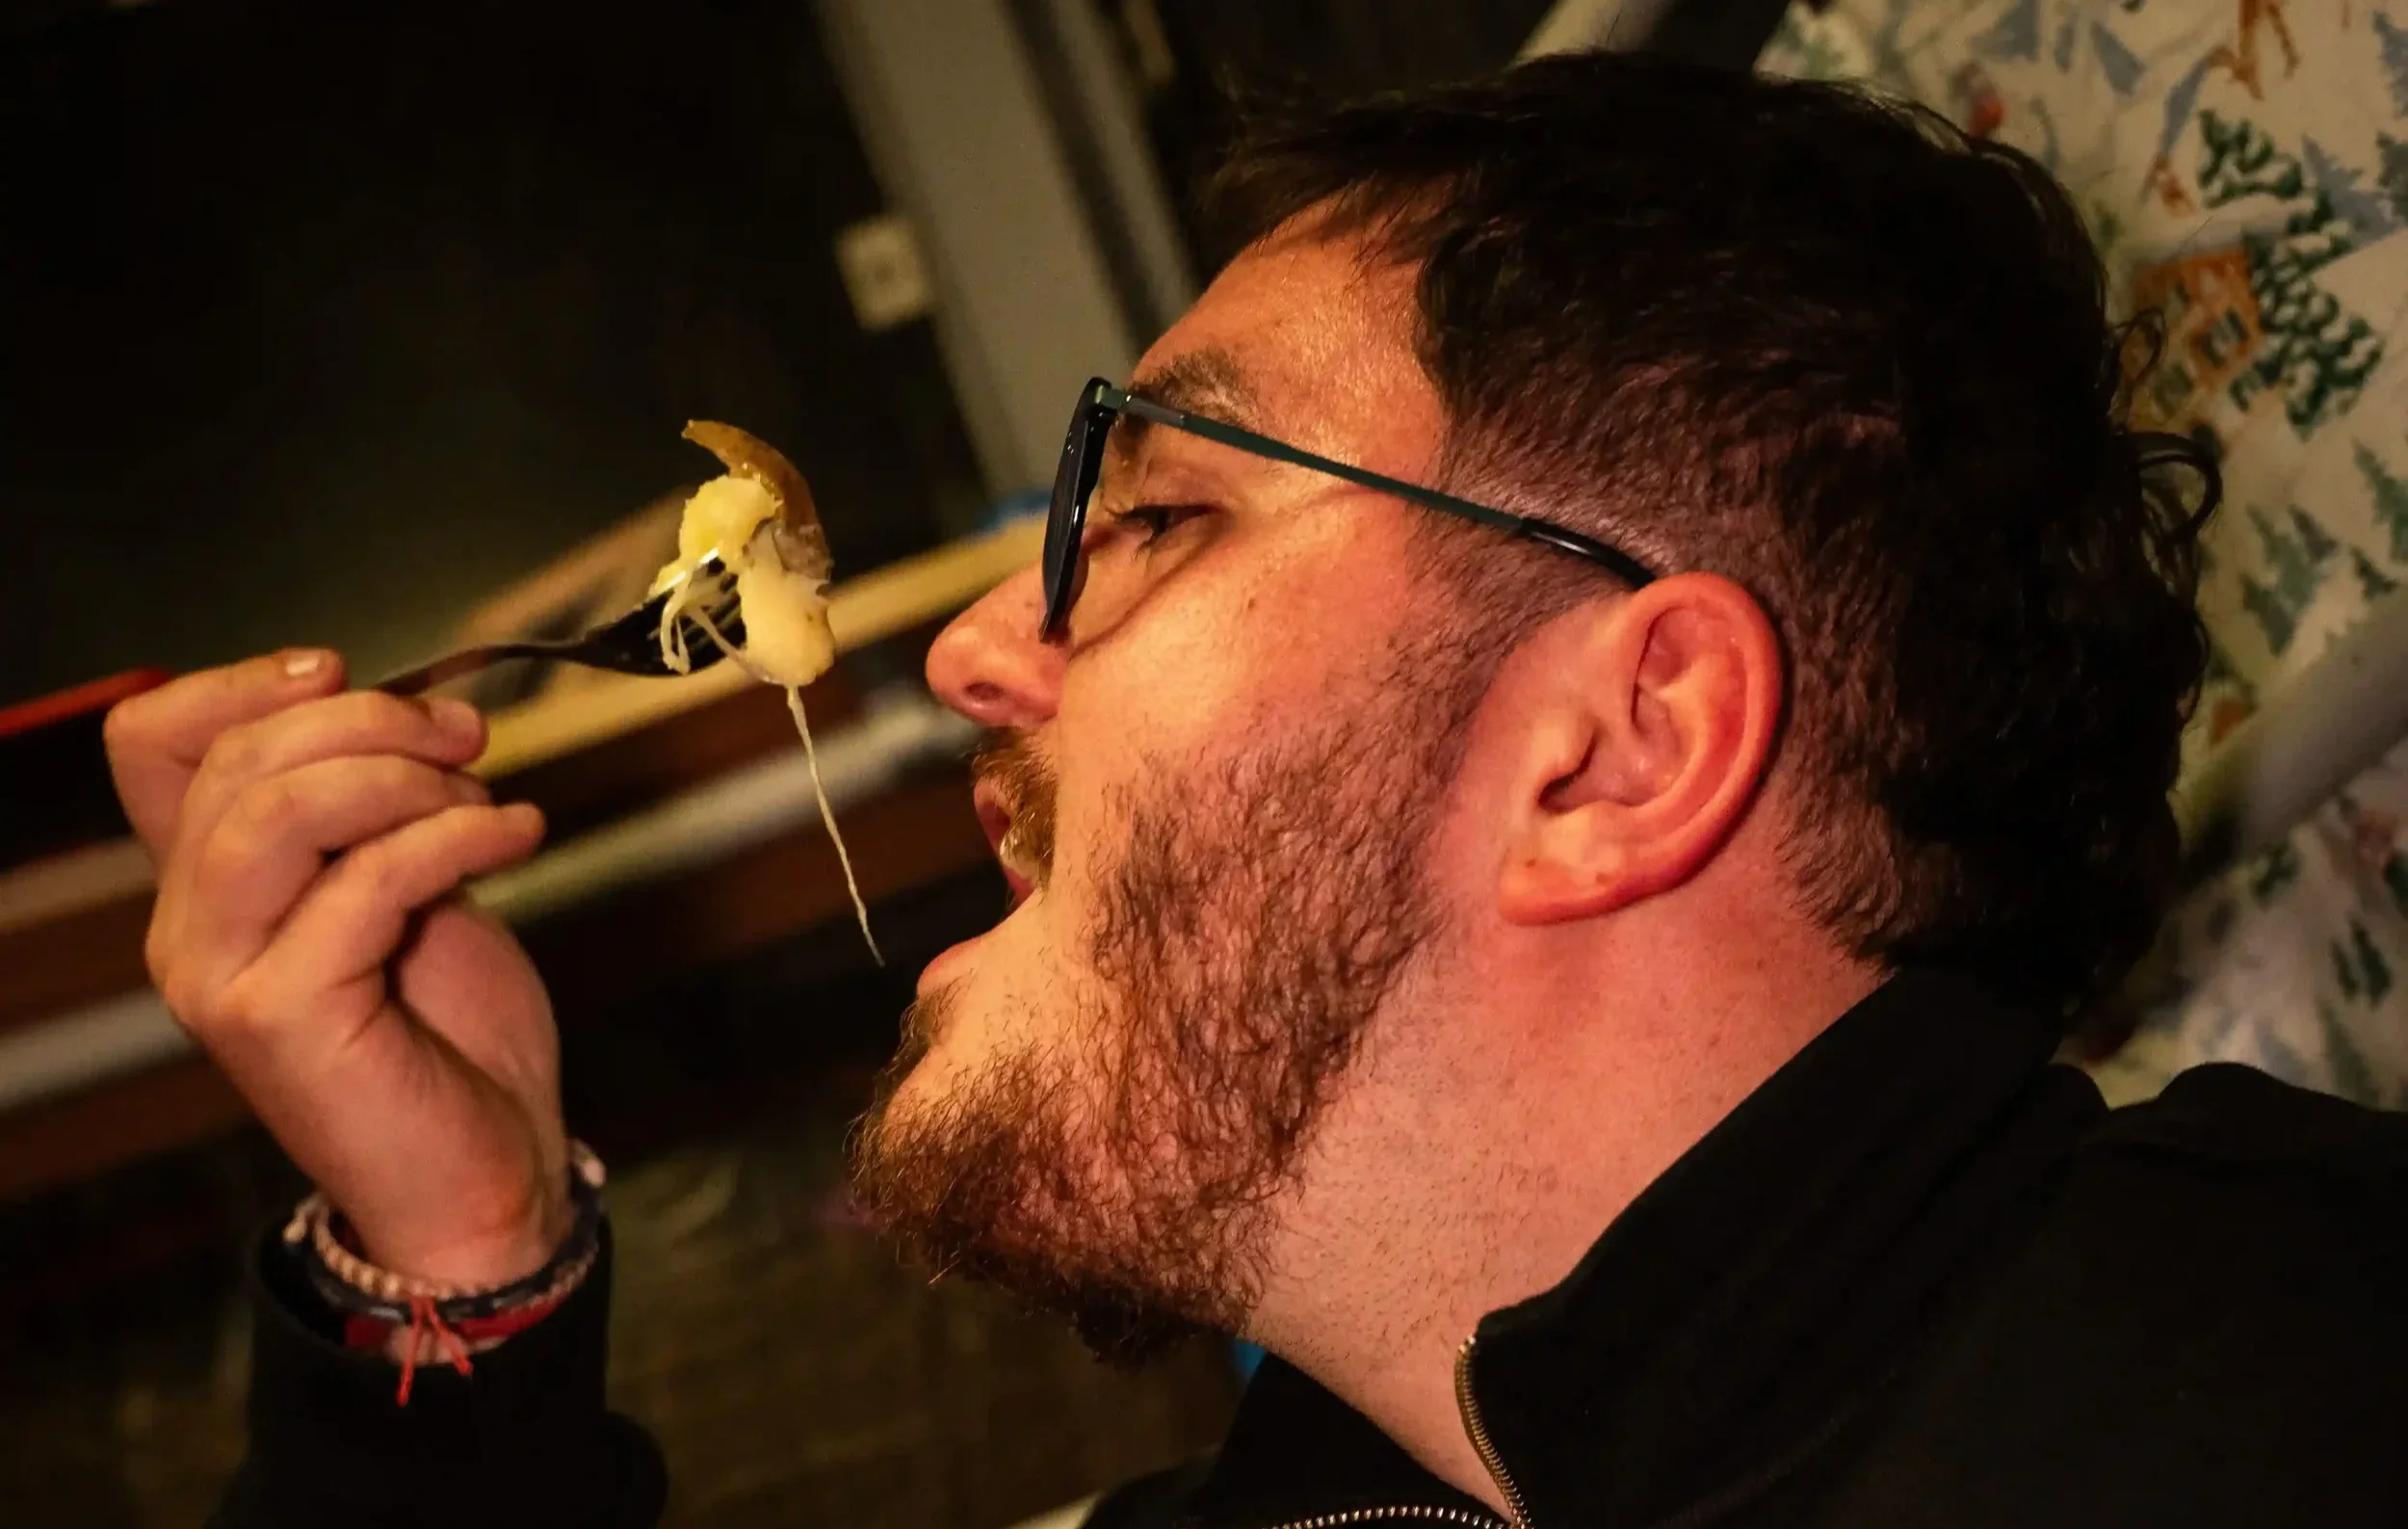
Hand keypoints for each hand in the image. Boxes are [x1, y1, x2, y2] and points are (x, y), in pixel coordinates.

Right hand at [107, 651, 570, 1287]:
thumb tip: (400, 710)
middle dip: (367, 723)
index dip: (242, 683)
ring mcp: (222, 976)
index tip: (345, 671)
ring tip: (485, 803)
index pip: (149, 741)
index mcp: (205, 885)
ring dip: (404, 780)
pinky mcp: (282, 1017)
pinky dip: (457, 837)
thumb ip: (369, 812)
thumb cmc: (448, 1033)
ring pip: (279, 812)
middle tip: (466, 741)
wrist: (487, 1171)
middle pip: (235, 760)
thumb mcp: (403, 889)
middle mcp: (188, 929)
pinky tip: (518, 835)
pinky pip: (365, 882)